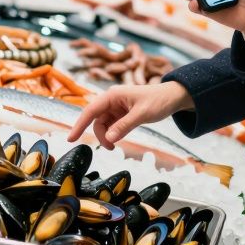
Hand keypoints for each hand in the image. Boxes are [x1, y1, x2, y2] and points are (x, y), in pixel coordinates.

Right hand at [67, 82, 194, 147]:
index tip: (71, 139)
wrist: (172, 97)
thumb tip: (108, 138)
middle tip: (110, 148)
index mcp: (112, 95)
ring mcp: (116, 107)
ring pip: (103, 124)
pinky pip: (111, 125)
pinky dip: (113, 133)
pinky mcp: (121, 113)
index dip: (79, 125)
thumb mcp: (142, 114)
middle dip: (99, 135)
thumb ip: (124, 126)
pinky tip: (119, 138)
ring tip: (115, 146)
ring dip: (106, 136)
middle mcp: (111, 100)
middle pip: (96, 120)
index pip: (90, 111)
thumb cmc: (158, 100)